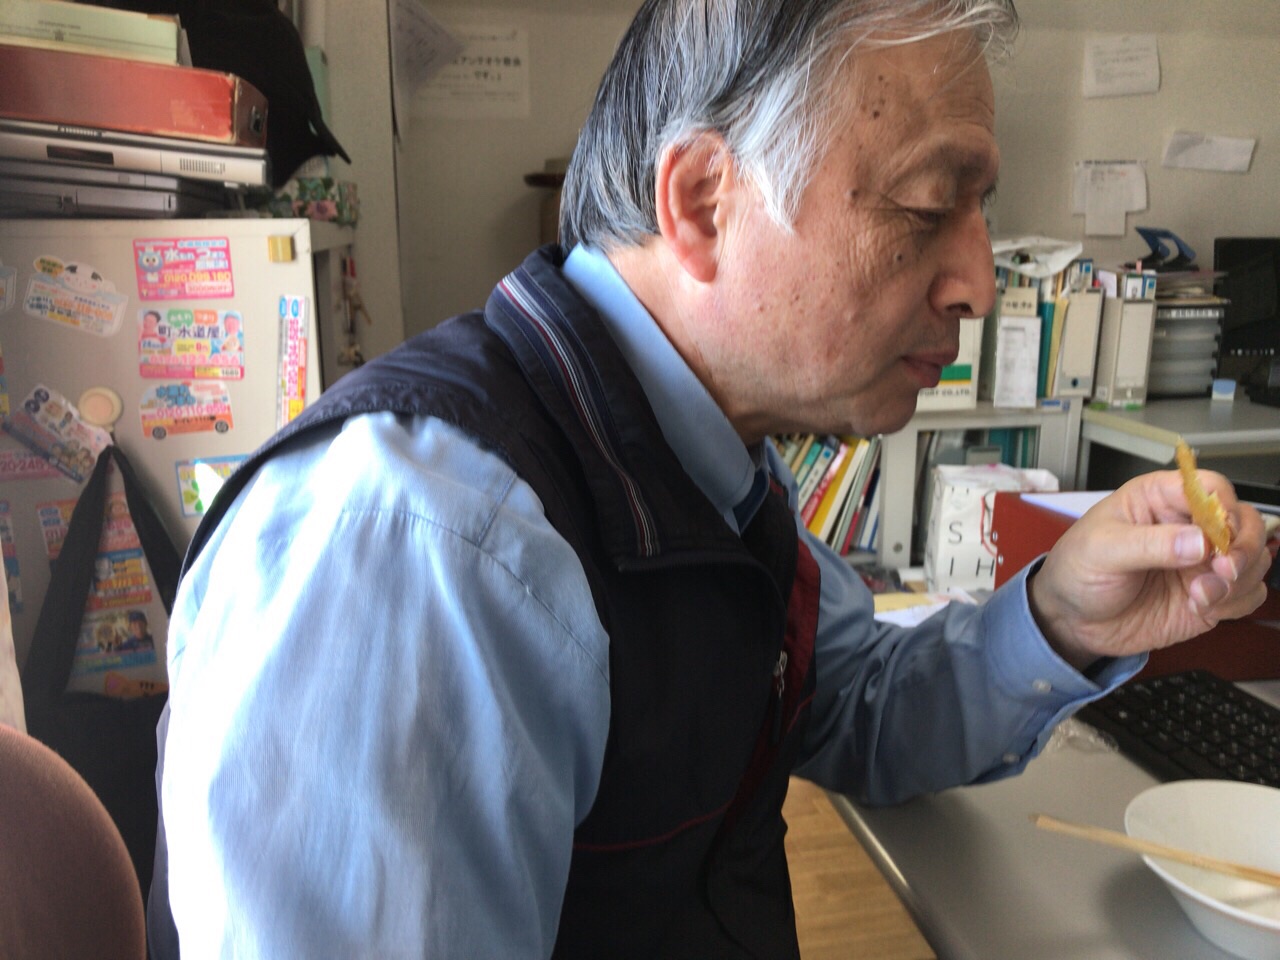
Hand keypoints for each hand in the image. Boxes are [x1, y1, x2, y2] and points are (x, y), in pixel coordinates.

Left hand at [1027, 469, 1270, 671]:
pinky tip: (1204, 607)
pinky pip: (1247, 593)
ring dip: (1240, 577)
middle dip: (1243, 546)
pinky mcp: (1208, 594)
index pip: (1211, 487)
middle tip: (1222, 569)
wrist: (1072, 621)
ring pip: (1253, 557)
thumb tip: (1198, 541)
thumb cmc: (1077, 571)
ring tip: (1202, 594)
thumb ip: (1149, 544)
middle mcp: (1187, 526)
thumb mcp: (1102, 550)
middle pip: (1243, 520)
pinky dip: (1237, 602)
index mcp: (1159, 499)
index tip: (1218, 535)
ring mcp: (1201, 561)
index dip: (1224, 508)